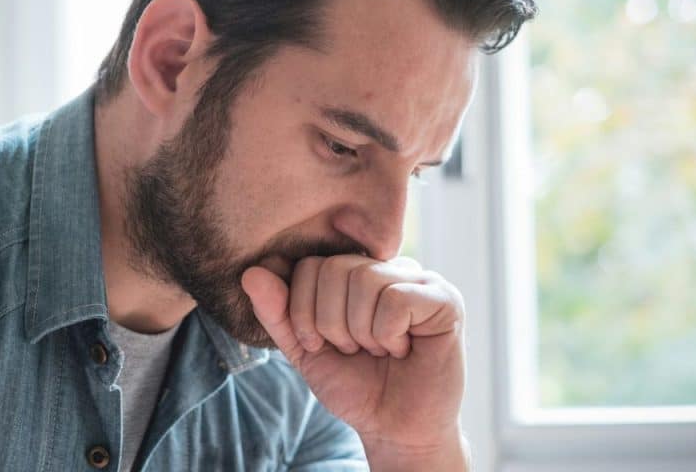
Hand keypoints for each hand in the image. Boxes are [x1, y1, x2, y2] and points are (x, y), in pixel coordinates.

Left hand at [241, 255, 466, 467]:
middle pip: (334, 269)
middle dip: (332, 324)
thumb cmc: (355, 386)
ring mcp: (420, 280)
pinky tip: (402, 350)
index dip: (305, 312)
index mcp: (354, 272)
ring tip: (379, 350)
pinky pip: (396, 299)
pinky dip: (388, 335)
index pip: (308, 266)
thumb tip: (251, 273)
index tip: (325, 344)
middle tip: (355, 350)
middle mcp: (388, 268)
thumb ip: (277, 312)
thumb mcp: (304, 348)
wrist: (394, 429)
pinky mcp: (445, 300)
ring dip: (361, 332)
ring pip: (365, 280)